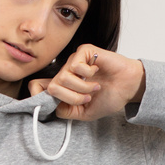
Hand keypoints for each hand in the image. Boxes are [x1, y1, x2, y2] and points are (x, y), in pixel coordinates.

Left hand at [28, 45, 145, 120]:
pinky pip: (75, 66)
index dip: (37, 95)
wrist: (129, 87)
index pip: (35, 86)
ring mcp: (73, 62)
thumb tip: (51, 106)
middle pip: (52, 87)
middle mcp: (65, 73)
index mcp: (62, 87)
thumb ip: (66, 111)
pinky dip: (87, 75)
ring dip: (82, 88)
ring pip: (63, 78)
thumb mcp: (85, 113)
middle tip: (87, 97)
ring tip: (95, 87)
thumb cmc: (109, 97)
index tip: (54, 103)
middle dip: (71, 97)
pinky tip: (96, 72)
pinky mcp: (83, 52)